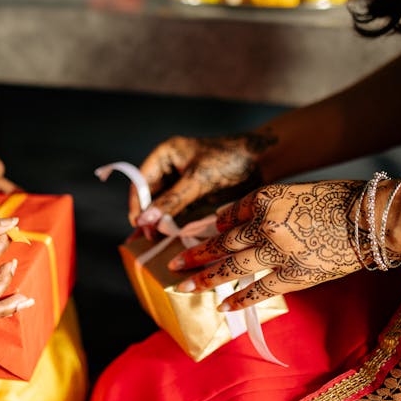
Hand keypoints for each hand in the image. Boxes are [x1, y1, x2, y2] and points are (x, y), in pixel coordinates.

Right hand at [129, 132, 274, 228]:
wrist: (263, 160)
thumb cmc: (230, 160)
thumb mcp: (198, 179)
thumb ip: (171, 200)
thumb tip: (145, 220)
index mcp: (165, 156)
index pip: (141, 182)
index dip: (138, 204)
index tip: (138, 225)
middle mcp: (170, 169)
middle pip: (150, 197)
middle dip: (148, 217)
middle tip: (147, 239)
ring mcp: (181, 183)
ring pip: (162, 207)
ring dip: (159, 224)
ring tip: (154, 244)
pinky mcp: (194, 196)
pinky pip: (178, 213)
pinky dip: (173, 225)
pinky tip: (169, 240)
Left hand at [169, 181, 366, 310]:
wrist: (374, 218)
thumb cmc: (339, 199)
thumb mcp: (296, 191)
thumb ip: (266, 207)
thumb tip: (235, 224)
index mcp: (265, 198)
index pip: (229, 214)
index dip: (213, 226)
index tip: (200, 234)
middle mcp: (264, 224)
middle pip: (221, 242)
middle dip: (194, 253)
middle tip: (173, 262)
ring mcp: (277, 252)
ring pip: (231, 266)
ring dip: (204, 278)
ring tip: (183, 285)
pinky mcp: (294, 275)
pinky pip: (258, 289)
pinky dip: (238, 298)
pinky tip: (221, 305)